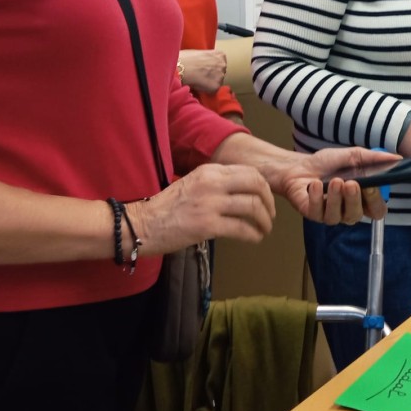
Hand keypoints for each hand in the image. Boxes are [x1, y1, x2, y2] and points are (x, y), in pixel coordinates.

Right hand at [128, 163, 275, 254]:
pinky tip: (255, 239)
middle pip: (256, 185)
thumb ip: (217, 184)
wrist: (141, 224)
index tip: (266, 200)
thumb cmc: (166, 208)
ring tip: (264, 230)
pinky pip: (241, 228)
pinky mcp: (207, 225)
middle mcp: (212, 182)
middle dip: (269, 202)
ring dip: (264, 220)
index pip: (249, 172)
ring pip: (252, 206)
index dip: (264, 187)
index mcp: (209, 170)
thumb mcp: (193, 184)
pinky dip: (253, 235)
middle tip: (270, 215)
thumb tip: (244, 192)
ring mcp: (210, 203)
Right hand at [178, 48, 227, 93]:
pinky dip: (206, 89)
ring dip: (210, 82)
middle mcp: (223, 64)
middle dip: (212, 75)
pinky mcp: (216, 86)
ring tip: (198, 80)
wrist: (178, 68)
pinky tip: (198, 85)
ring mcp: (221, 76)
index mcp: (220, 54)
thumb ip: (207, 57)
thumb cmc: (184, 59)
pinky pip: (213, 90)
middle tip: (200, 75)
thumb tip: (206, 62)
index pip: (220, 63)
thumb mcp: (199, 52)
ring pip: (217, 82)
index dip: (211, 67)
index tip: (204, 68)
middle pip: (220, 73)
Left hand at [281, 146, 398, 223]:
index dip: (376, 201)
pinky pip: (319, 213)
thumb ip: (374, 158)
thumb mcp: (352, 156)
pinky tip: (316, 185)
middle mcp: (348, 210)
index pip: (377, 210)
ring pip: (339, 216)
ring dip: (337, 198)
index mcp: (362, 198)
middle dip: (355, 199)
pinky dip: (318, 197)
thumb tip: (396, 158)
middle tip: (351, 183)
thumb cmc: (327, 163)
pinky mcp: (314, 215)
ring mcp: (331, 215)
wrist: (299, 166)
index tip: (372, 185)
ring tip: (334, 181)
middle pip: (358, 215)